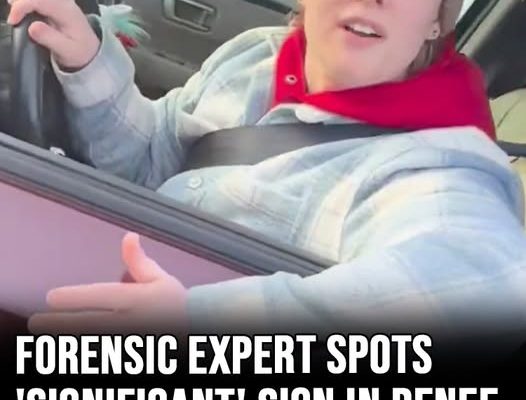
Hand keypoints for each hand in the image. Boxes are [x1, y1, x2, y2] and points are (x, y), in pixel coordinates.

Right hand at [7, 0, 100, 68]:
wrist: (90, 51)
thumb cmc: (80, 51)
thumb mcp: (66, 50)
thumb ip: (49, 39)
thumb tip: (32, 28)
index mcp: (67, 12)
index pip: (40, 0)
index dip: (21, 7)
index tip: (14, 21)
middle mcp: (63, 3)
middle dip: (20, 3)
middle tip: (14, 19)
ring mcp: (60, 3)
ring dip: (23, 2)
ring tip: (17, 15)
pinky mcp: (54, 5)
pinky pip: (38, 1)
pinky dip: (28, 4)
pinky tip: (22, 11)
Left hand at [28, 232, 187, 333]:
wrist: (198, 328)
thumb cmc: (178, 304)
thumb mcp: (160, 279)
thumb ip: (139, 262)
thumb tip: (128, 237)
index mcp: (135, 300)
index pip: (99, 297)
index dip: (74, 297)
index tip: (53, 297)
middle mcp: (129, 321)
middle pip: (87, 323)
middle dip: (60, 324)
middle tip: (37, 324)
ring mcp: (129, 338)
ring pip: (92, 339)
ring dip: (70, 338)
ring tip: (50, 337)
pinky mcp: (130, 349)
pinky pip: (106, 349)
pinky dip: (91, 347)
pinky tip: (78, 346)